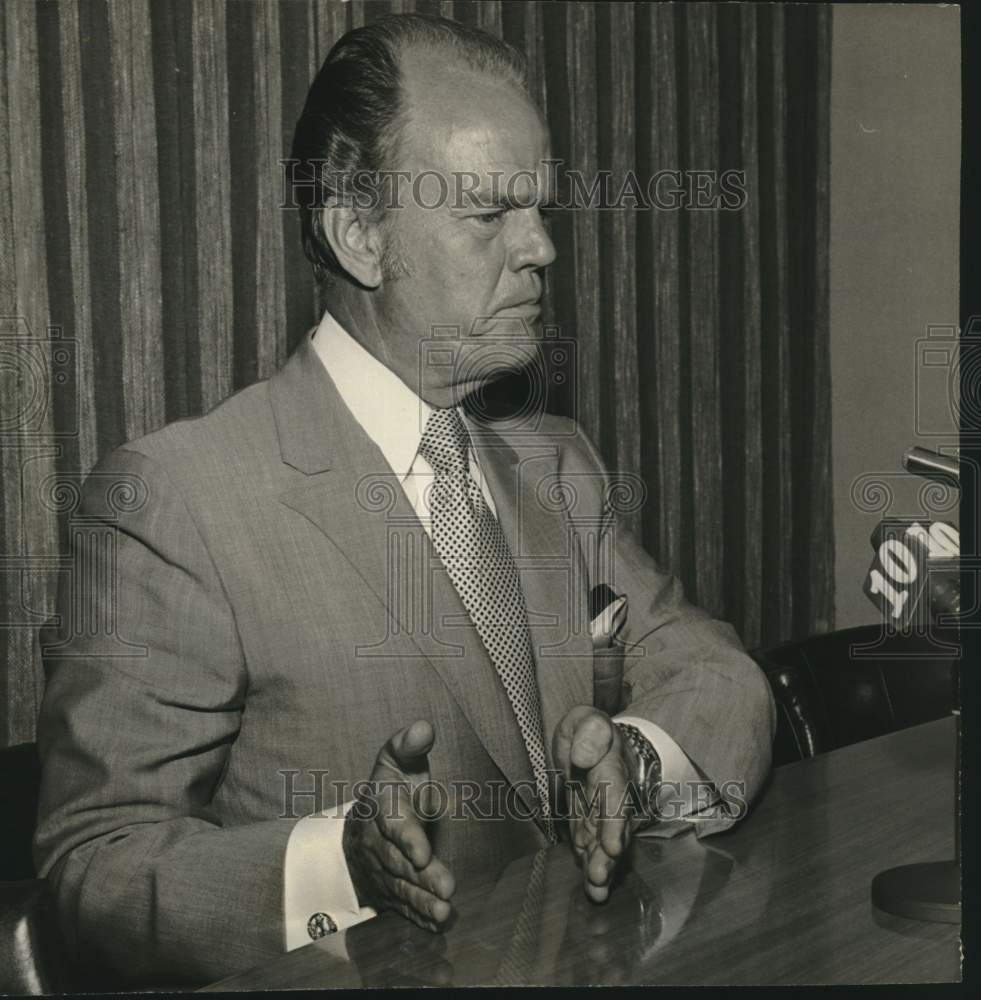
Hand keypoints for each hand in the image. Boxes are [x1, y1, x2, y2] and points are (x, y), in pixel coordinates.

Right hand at [343, 720, 455, 931]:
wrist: (361, 825)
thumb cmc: (391, 786)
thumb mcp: (396, 760)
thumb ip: (409, 745)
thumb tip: (423, 727)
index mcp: (379, 806)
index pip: (391, 823)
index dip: (406, 838)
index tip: (423, 852)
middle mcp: (375, 842)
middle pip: (398, 861)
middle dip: (422, 876)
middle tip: (447, 888)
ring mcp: (379, 870)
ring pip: (399, 887)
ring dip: (422, 901)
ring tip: (444, 912)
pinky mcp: (386, 891)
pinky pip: (400, 906)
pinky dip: (417, 917)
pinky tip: (436, 924)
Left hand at [553, 706, 639, 902]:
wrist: (593, 743)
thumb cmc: (588, 731)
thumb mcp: (587, 720)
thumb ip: (588, 733)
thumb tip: (582, 756)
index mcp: (611, 769)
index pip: (615, 798)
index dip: (614, 823)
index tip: (612, 846)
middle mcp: (611, 796)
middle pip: (612, 829)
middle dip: (607, 855)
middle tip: (599, 879)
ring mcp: (601, 813)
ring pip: (603, 842)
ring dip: (600, 866)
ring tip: (597, 891)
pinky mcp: (590, 824)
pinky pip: (591, 845)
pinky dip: (591, 864)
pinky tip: (591, 887)